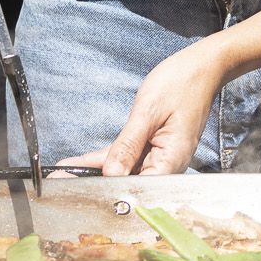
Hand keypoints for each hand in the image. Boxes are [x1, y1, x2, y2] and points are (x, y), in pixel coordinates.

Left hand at [61, 45, 225, 175]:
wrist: (201, 68)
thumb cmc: (181, 84)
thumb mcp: (148, 112)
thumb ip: (128, 146)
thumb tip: (110, 175)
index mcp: (171, 162)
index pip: (135, 188)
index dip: (105, 192)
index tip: (75, 191)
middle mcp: (166, 166)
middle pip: (127, 184)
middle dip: (93, 185)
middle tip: (58, 186)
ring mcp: (160, 159)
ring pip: (122, 171)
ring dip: (94, 172)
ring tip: (60, 176)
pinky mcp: (154, 149)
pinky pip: (127, 158)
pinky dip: (105, 159)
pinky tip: (78, 164)